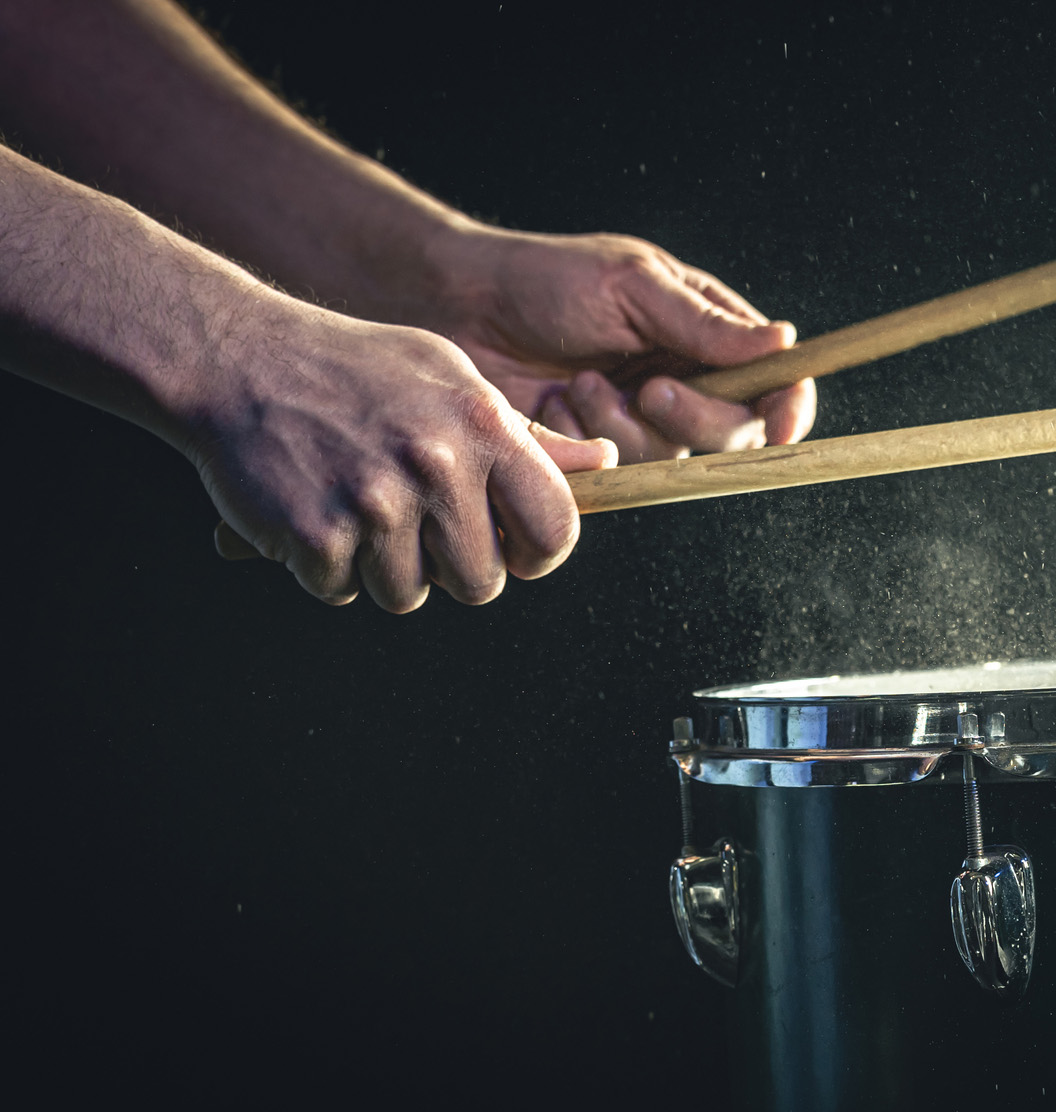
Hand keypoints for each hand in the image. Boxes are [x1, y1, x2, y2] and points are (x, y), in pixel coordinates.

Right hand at [184, 301, 617, 611]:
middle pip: (482, 581)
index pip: (555, 526)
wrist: (235, 358)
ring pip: (408, 594)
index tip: (515, 547)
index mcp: (481, 427)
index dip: (539, 552)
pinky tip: (317, 511)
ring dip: (385, 569)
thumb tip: (604, 464)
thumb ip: (525, 436)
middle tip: (419, 528)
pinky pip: (342, 592)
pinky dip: (327, 567)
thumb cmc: (353, 369)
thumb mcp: (451, 378)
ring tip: (361, 509)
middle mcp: (435, 466)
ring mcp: (374, 504)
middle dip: (452, 568)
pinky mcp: (315, 536)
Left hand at [422, 227, 815, 462]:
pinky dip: (586, 441)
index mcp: (707, 334)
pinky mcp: (601, 453)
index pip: (776, 382)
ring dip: (624, 424)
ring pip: (673, 457)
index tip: (781, 428)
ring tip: (577, 382)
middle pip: (735, 433)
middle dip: (693, 417)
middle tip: (648, 388)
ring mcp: (644, 421)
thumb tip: (784, 341)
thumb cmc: (544, 280)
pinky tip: (555, 407)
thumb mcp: (632, 285)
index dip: (789, 408)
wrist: (459, 310)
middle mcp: (687, 382)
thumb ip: (706, 323)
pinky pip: (619, 472)